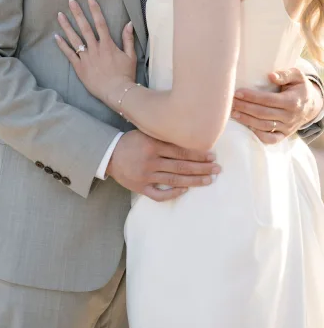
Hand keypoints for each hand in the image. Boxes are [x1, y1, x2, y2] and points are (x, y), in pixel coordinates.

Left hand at [55, 0, 136, 104]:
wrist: (117, 92)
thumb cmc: (125, 75)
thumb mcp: (130, 56)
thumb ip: (128, 39)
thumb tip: (129, 23)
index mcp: (107, 44)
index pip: (100, 22)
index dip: (95, 9)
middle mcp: (95, 48)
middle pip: (84, 27)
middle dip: (77, 13)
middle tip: (70, 1)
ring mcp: (86, 57)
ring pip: (74, 38)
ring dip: (66, 26)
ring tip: (60, 15)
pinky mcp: (79, 67)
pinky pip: (69, 54)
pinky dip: (62, 45)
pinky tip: (56, 37)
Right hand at [107, 129, 221, 201]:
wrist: (108, 154)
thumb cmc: (131, 141)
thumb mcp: (146, 133)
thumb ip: (164, 136)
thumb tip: (189, 137)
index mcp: (152, 145)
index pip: (180, 151)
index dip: (198, 154)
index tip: (212, 155)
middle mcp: (150, 161)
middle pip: (181, 166)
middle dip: (202, 168)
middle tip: (218, 169)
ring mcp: (145, 176)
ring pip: (174, 180)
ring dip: (194, 181)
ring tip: (209, 180)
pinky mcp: (140, 187)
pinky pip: (159, 194)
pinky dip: (173, 193)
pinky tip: (185, 190)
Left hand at [232, 67, 322, 144]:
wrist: (311, 105)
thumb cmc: (299, 87)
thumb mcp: (297, 76)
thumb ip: (285, 74)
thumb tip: (271, 76)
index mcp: (292, 101)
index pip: (268, 99)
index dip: (252, 97)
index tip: (237, 92)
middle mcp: (289, 116)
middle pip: (263, 113)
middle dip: (244, 108)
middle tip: (231, 102)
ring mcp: (287, 127)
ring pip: (264, 126)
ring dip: (247, 120)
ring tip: (233, 113)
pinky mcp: (284, 135)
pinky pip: (270, 139)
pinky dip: (258, 134)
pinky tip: (246, 127)